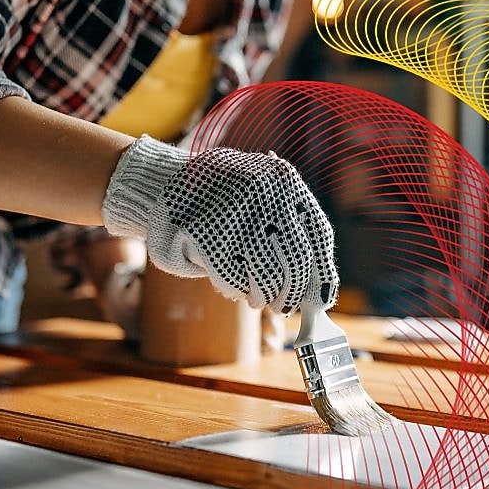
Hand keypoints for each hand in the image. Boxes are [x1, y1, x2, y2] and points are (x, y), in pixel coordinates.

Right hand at [101, 136, 337, 315]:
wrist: (164, 183)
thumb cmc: (223, 202)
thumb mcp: (263, 198)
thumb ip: (290, 231)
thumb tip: (318, 289)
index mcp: (285, 181)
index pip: (319, 235)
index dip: (324, 273)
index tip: (322, 300)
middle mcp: (265, 192)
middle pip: (296, 260)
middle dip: (293, 294)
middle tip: (285, 308)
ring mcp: (234, 211)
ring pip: (266, 275)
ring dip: (262, 297)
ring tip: (254, 298)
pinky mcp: (204, 233)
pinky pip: (233, 279)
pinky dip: (234, 290)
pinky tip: (231, 285)